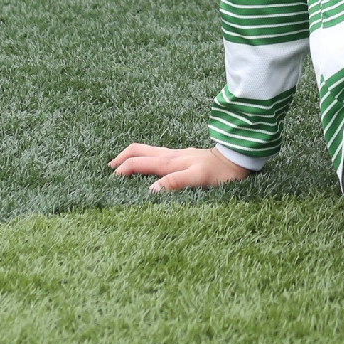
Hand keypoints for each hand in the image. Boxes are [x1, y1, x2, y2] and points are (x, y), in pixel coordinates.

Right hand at [109, 144, 249, 192]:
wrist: (237, 162)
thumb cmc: (219, 173)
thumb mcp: (198, 180)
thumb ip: (174, 183)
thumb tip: (150, 191)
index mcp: (168, 162)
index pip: (136, 162)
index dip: (120, 170)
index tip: (107, 182)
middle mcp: (168, 156)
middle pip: (137, 151)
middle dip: (120, 159)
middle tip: (107, 173)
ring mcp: (175, 156)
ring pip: (146, 152)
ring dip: (130, 158)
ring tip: (119, 169)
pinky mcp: (182, 158)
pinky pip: (156, 156)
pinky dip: (144, 160)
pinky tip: (145, 169)